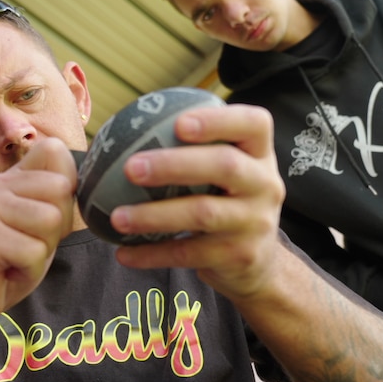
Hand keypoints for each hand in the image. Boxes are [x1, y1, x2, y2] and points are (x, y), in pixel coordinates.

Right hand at [0, 138, 75, 347]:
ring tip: (16, 257)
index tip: (45, 220)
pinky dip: (29, 270)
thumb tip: (85, 180)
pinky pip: (33, 252)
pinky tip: (7, 271)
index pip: (56, 152)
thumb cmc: (8, 263)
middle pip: (60, 188)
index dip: (67, 190)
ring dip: (41, 250)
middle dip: (56, 227)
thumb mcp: (41, 226)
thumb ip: (57, 198)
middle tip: (27, 245)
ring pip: (50, 220)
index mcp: (9, 177)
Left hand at [110, 104, 285, 299]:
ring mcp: (256, 222)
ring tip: (117, 217)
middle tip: (130, 168)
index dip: (218, 120)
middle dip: (174, 165)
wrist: (258, 261)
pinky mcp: (240, 256)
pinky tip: (123, 253)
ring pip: (202, 214)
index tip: (178, 123)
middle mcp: (265, 184)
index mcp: (259, 153)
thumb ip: (194, 150)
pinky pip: (188, 253)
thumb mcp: (227, 171)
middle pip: (224, 166)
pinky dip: (151, 253)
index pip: (254, 123)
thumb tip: (121, 135)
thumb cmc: (227, 200)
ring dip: (153, 215)